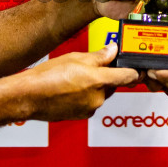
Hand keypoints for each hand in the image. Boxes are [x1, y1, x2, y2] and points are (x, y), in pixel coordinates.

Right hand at [22, 43, 141, 121]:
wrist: (29, 96)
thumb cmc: (48, 76)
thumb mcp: (76, 58)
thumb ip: (99, 56)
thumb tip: (112, 50)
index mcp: (99, 80)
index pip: (128, 77)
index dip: (134, 72)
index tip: (138, 69)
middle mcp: (98, 97)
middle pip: (113, 85)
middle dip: (106, 77)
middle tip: (92, 67)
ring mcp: (90, 108)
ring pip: (101, 94)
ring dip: (94, 87)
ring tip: (75, 78)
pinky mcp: (82, 116)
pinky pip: (90, 103)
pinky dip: (85, 96)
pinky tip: (70, 89)